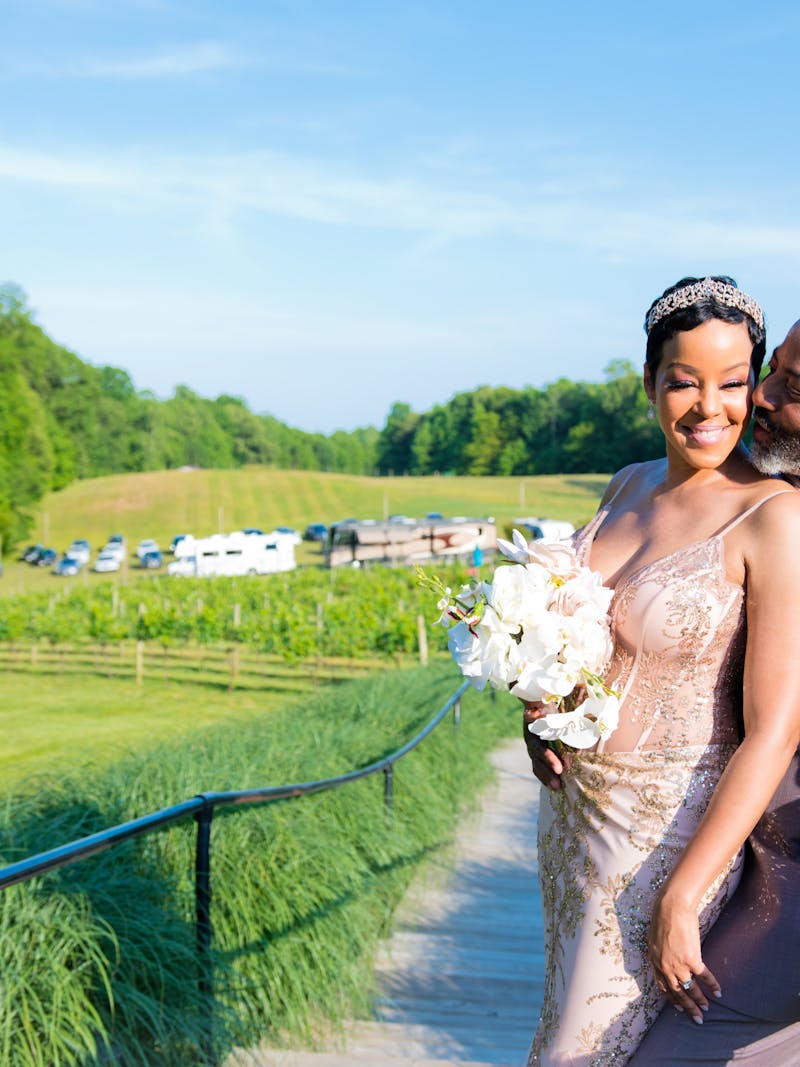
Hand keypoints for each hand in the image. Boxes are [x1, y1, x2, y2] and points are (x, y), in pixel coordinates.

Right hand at [522, 703, 564, 789]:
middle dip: (550, 771)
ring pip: (537, 765)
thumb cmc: (545, 705)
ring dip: (547, 777)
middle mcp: (530, 740)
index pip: (540, 747)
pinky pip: (538, 768)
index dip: (549, 758)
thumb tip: (538, 711)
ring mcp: (531, 748)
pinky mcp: (535, 754)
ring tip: (558, 787)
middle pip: (539, 759)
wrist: (535, 704)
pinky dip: (545, 777)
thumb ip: (541, 710)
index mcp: (533, 729)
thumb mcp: (545, 706)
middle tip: (562, 779)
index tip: (560, 768)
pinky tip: (554, 787)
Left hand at [648, 890, 720, 1024]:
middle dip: (687, 1007)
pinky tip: (718, 992)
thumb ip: (660, 951)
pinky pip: (704, 976)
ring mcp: (678, 964)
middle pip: (676, 992)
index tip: (679, 1007)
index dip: (671, 998)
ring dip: (699, 1000)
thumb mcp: (654, 937)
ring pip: (690, 988)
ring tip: (707, 1009)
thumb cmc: (662, 916)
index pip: (662, 986)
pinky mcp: (691, 958)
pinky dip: (712, 985)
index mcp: (654, 960)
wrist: (672, 906)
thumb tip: (666, 958)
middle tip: (696, 1018)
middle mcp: (664, 966)